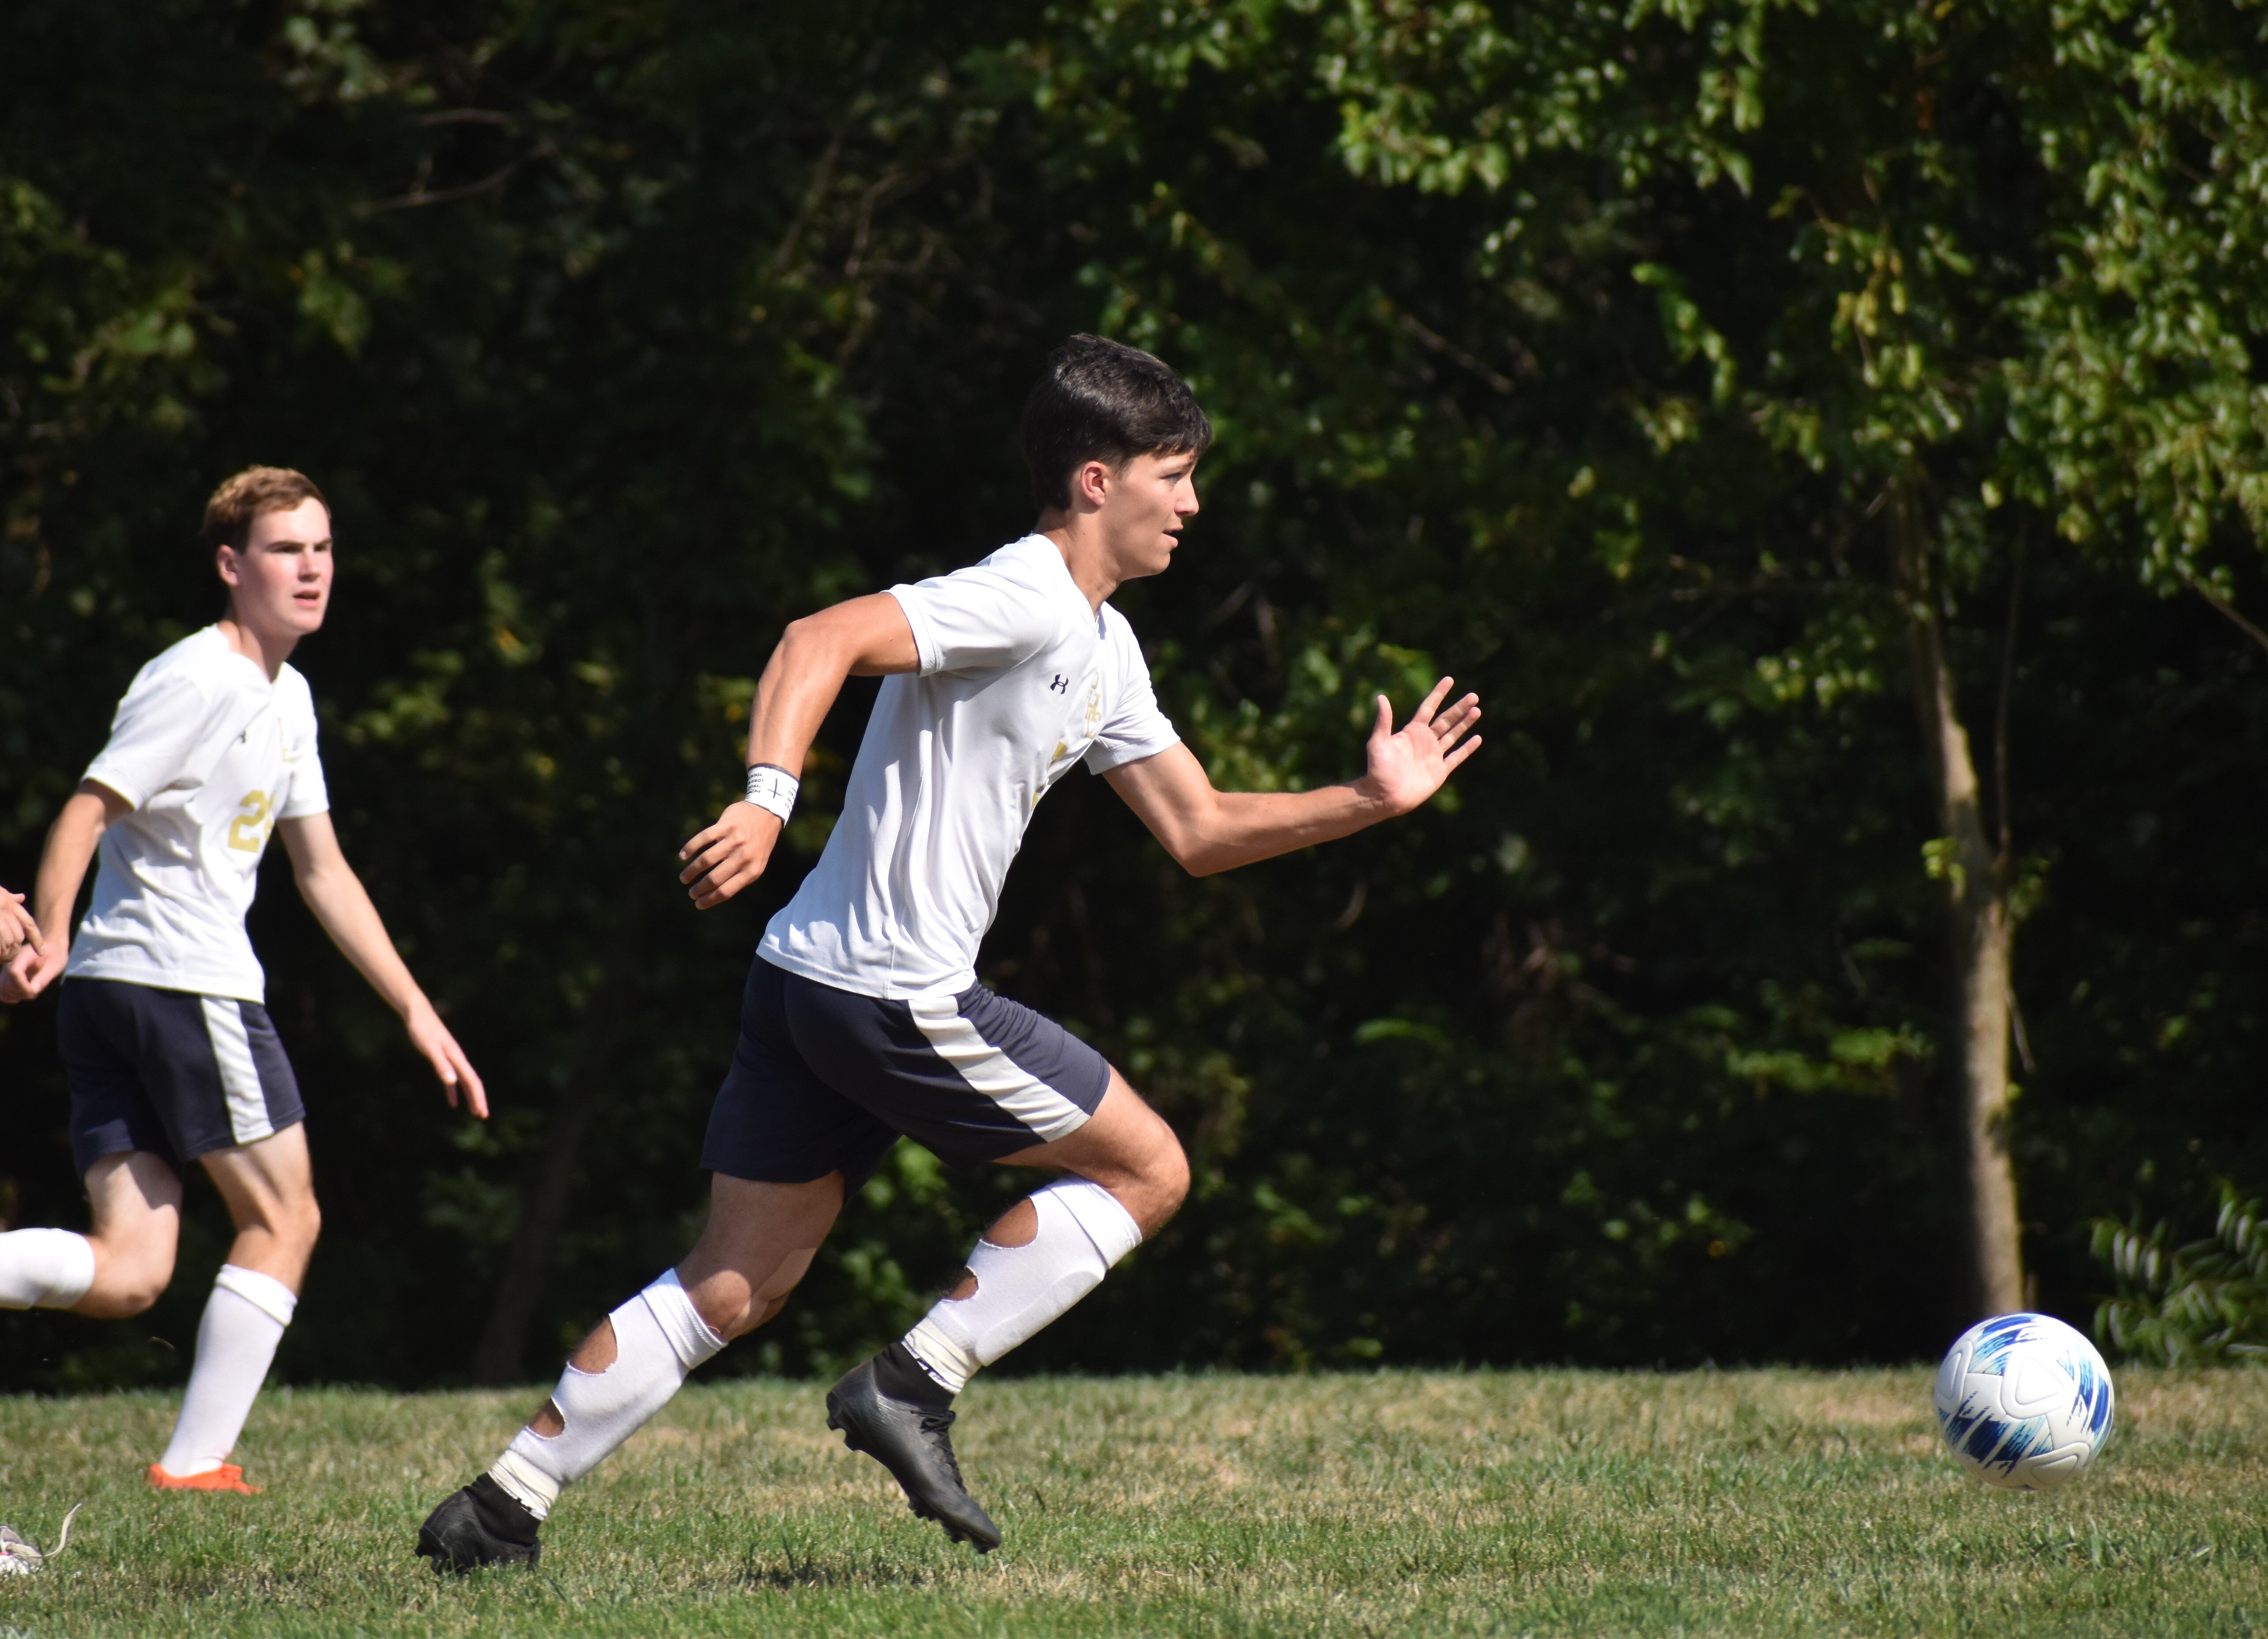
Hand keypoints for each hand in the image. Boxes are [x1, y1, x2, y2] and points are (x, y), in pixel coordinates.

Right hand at [0, 890, 37, 968]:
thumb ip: (9, 898)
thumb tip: (21, 897)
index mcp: (9, 903)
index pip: (28, 924)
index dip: (36, 939)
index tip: (41, 952)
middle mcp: (4, 908)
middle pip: (18, 935)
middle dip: (15, 949)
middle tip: (7, 958)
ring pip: (8, 940)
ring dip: (5, 952)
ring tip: (1, 959)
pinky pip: (1, 941)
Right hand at [0, 921, 65, 1004]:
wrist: (51, 947)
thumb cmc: (55, 955)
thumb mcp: (55, 965)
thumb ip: (44, 977)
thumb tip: (33, 991)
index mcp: (23, 956)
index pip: (15, 972)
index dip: (23, 985)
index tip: (34, 991)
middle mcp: (11, 962)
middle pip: (7, 982)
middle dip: (22, 992)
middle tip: (36, 992)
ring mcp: (7, 969)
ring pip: (3, 988)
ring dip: (17, 995)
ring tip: (32, 993)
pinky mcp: (7, 975)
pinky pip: (2, 989)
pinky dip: (9, 996)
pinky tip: (22, 996)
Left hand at [406, 999, 487, 1118]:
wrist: (418, 1014)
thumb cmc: (422, 1029)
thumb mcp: (429, 1048)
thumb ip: (440, 1065)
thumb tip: (452, 1082)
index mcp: (457, 1057)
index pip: (472, 1081)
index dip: (478, 1097)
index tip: (482, 1112)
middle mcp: (457, 1059)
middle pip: (472, 1082)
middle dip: (478, 1099)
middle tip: (483, 1116)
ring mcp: (451, 1059)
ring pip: (464, 1082)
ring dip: (470, 1097)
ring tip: (474, 1112)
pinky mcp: (442, 1058)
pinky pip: (452, 1079)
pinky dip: (454, 1092)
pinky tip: (453, 1103)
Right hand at [678, 802, 782, 909]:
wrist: (767, 813)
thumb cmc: (759, 843)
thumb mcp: (757, 863)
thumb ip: (739, 875)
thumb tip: (714, 892)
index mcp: (752, 870)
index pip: (726, 891)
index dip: (709, 900)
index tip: (698, 903)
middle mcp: (744, 856)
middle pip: (714, 878)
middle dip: (698, 888)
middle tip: (691, 892)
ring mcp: (735, 840)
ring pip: (706, 860)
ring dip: (691, 871)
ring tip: (685, 877)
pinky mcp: (726, 825)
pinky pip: (703, 838)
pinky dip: (690, 848)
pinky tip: (683, 856)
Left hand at [1360, 676, 1481, 815]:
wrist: (1385, 796)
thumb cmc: (1378, 769)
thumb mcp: (1378, 742)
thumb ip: (1383, 721)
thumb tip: (1381, 697)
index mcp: (1412, 732)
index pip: (1428, 708)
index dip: (1439, 694)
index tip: (1449, 680)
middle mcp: (1424, 741)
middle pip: (1446, 720)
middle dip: (1459, 707)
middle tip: (1473, 695)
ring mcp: (1433, 755)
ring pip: (1453, 735)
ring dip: (1465, 723)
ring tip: (1477, 710)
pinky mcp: (1440, 771)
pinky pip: (1456, 757)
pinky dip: (1467, 748)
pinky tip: (1477, 738)